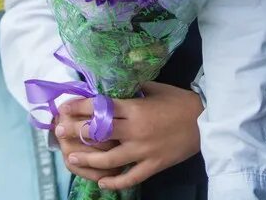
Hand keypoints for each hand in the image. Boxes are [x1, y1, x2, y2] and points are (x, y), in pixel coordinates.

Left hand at [56, 82, 202, 189]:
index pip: (101, 107)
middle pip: (99, 132)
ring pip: (109, 159)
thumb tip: (113, 84)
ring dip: (88, 159)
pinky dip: (115, 182)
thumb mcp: (156, 88)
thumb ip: (134, 89)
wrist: (206, 122)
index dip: (80, 107)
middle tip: (59, 131)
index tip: (64, 108)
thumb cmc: (180, 102)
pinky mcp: (153, 165)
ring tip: (72, 158)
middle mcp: (135, 130)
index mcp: (136, 108)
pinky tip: (102, 182)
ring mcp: (143, 150)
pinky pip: (130, 177)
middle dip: (77, 132)